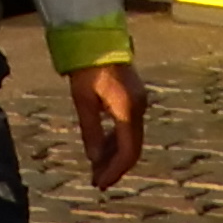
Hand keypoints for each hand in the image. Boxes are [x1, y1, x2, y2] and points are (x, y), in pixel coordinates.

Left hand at [67, 60, 145, 194]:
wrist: (98, 39)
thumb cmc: (87, 68)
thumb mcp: (83, 100)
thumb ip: (90, 131)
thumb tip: (94, 160)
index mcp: (127, 108)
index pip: (127, 149)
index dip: (115, 170)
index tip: (101, 184)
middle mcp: (139, 107)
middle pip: (132, 147)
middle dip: (115, 167)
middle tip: (97, 182)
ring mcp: (139, 102)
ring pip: (131, 139)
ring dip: (115, 156)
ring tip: (96, 170)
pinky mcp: (134, 98)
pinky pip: (128, 127)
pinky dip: (116, 141)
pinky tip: (101, 151)